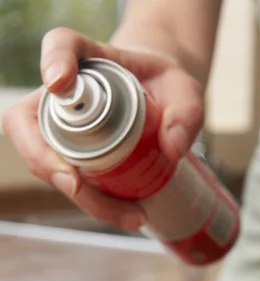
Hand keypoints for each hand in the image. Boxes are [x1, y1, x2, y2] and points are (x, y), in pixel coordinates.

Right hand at [1, 28, 203, 230]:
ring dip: (80, 195)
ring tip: (130, 215)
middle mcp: (65, 93)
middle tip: (79, 186)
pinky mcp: (69, 156)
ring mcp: (61, 127)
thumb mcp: (186, 94)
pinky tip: (127, 215)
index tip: (60, 83)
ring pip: (45, 161)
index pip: (62, 45)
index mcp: (90, 58)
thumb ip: (187, 113)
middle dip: (46, 159)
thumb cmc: (167, 90)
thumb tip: (172, 148)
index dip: (54, 61)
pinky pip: (68, 182)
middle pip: (30, 121)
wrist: (161, 102)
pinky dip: (94, 204)